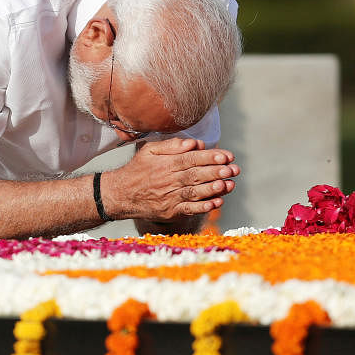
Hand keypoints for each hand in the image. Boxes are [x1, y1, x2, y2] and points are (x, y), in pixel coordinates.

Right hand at [100, 137, 238, 221]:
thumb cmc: (138, 169)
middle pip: (196, 175)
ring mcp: (169, 197)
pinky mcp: (170, 211)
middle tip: (234, 169)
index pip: (191, 159)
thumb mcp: (150, 150)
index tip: (226, 156)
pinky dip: (203, 206)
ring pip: (194, 192)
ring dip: (213, 189)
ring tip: (229, 184)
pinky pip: (189, 209)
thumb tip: (194, 143)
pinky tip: (217, 202)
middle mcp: (168, 180)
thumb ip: (172, 145)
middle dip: (216, 172)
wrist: (120, 195)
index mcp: (166, 163)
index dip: (210, 157)